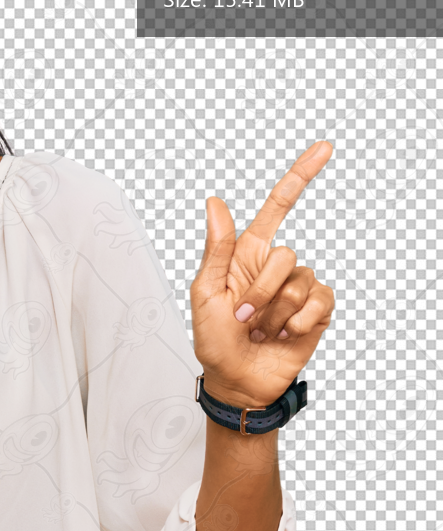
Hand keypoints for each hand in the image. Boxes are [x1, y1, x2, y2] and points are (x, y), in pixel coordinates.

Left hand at [190, 141, 335, 407]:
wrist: (236, 381)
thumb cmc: (213, 340)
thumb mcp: (205, 293)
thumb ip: (216, 249)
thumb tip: (215, 203)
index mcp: (247, 255)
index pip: (278, 208)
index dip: (300, 176)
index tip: (324, 149)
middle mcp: (276, 268)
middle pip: (284, 255)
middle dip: (260, 292)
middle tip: (242, 319)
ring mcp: (298, 289)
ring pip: (299, 283)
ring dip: (274, 314)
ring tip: (260, 331)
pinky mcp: (316, 312)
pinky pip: (318, 303)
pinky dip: (297, 323)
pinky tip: (284, 336)